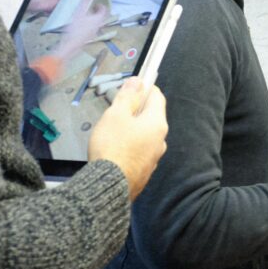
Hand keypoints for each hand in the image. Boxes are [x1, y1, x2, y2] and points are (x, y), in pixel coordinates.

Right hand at [52, 0, 105, 63]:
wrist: (71, 46)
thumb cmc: (76, 30)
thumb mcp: (79, 12)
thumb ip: (85, 1)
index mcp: (98, 19)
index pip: (104, 10)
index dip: (101, 6)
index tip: (97, 3)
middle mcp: (98, 26)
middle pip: (101, 17)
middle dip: (97, 12)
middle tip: (92, 8)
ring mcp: (93, 32)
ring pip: (96, 23)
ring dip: (92, 18)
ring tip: (85, 15)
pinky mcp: (88, 37)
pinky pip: (90, 29)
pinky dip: (88, 24)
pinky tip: (80, 25)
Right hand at [87, 78, 167, 200]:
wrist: (107, 186)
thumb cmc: (112, 149)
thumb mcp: (116, 115)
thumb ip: (128, 96)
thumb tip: (138, 82)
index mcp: (157, 124)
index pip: (157, 97)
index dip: (146, 88)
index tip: (135, 85)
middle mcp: (160, 141)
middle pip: (151, 117)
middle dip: (136, 109)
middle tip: (117, 108)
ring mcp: (153, 158)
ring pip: (144, 135)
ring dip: (132, 129)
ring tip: (112, 130)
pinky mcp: (143, 171)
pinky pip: (139, 151)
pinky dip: (129, 146)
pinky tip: (114, 149)